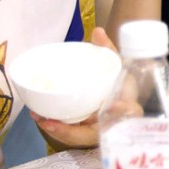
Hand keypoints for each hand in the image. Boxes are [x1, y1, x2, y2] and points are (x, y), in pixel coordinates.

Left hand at [34, 27, 116, 148]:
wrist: (119, 93)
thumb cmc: (120, 80)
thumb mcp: (117, 64)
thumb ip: (108, 49)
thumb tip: (97, 31)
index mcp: (128, 107)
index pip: (129, 111)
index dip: (122, 110)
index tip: (113, 104)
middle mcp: (114, 124)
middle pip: (96, 134)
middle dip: (72, 132)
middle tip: (51, 122)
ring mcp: (98, 131)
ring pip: (80, 137)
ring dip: (59, 131)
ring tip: (39, 117)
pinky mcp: (86, 132)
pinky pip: (72, 134)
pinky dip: (57, 128)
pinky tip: (41, 117)